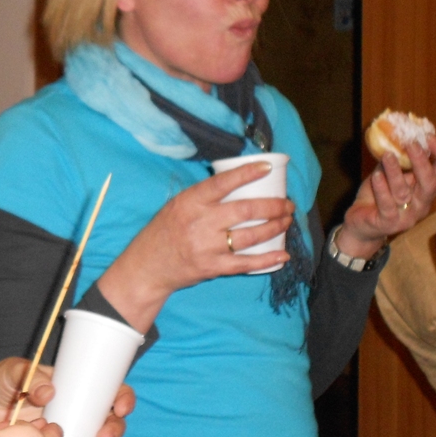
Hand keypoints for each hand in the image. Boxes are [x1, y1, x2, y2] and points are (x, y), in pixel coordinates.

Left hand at [0, 359, 134, 436]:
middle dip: (113, 430)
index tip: (120, 407)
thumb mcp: (14, 370)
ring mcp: (64, 428)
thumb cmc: (1, 380)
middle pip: (107, 419)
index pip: (108, 389)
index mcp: (74, 385)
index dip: (121, 397)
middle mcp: (75, 407)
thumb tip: (49, 392)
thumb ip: (31, 377)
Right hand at [97, 161, 294, 331]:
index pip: (222, 183)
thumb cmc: (164, 231)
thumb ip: (204, 197)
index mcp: (190, 202)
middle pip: (245, 211)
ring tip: (286, 221)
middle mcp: (200, 223)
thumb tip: (239, 184)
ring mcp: (207, 247)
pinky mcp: (213, 268)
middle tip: (287, 204)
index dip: (247, 174)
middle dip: (273, 206)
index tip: (268, 168)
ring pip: (250, 236)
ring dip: (274, 228)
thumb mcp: (177, 205)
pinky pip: (246, 263)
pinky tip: (283, 254)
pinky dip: (267, 259)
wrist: (148, 266)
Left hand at [336, 135, 435, 258]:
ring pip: (404, 192)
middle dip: (422, 163)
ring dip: (395, 171)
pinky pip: (387, 205)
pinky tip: (376, 176)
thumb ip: (396, 159)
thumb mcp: (388, 174)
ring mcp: (407, 216)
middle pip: (431, 184)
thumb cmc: (378, 196)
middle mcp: (421, 203)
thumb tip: (397, 135)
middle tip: (411, 145)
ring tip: (386, 155)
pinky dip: (381, 189)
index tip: (429, 137)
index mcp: (425, 188)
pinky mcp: (389, 223)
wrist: (361, 224)